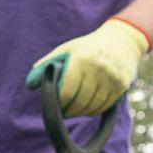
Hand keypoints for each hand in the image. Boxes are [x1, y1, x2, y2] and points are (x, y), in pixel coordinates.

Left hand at [26, 18, 147, 113]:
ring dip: (81, 112)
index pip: (66, 91)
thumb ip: (46, 64)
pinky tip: (88, 107)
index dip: (59, 103)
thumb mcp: (66, 49)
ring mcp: (111, 78)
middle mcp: (98, 68)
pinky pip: (104, 106)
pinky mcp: (121, 85)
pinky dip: (94, 110)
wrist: (121, 40)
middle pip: (80, 101)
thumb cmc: (87, 47)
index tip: (56, 106)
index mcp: (81, 59)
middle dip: (70, 111)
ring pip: (93, 106)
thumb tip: (31, 84)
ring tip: (75, 110)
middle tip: (64, 113)